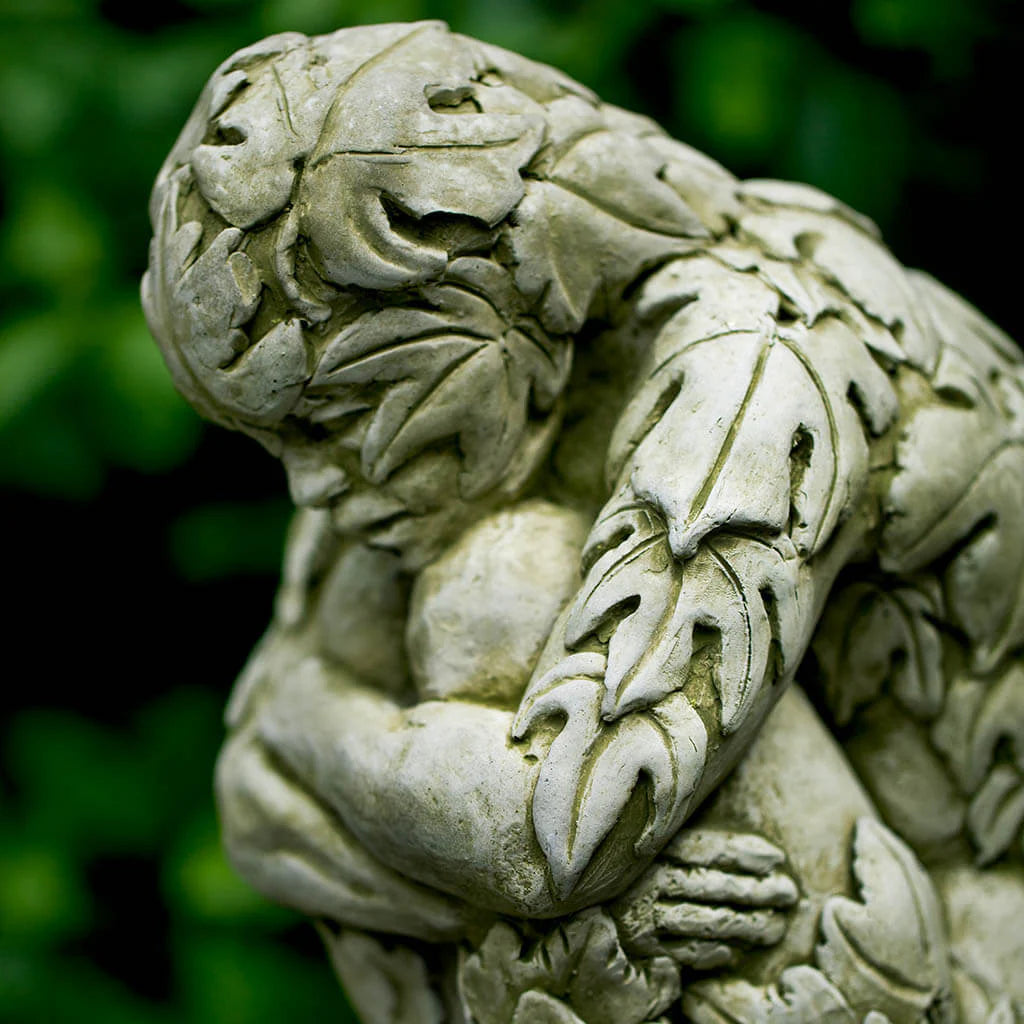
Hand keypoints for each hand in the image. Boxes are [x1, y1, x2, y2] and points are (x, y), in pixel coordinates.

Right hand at [610, 828, 798, 970]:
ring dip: (745, 924)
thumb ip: (693, 848)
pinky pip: (685, 952)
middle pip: (712, 884)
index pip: (706, 849)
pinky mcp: (642, 947)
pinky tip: (734, 950)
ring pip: (705, 920)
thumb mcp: (656, 851)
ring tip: (775, 926)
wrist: (579, 914)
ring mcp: (645, 915)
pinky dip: (712, 952)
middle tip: (788, 893)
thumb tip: (758, 854)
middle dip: (755, 889)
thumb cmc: (631, 876)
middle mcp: (648, 880)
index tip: (776, 858)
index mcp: (653, 850)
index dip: (742, 852)